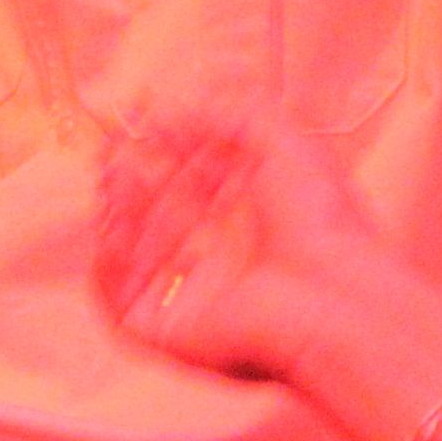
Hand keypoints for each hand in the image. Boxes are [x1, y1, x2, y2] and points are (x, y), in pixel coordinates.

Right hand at [92, 108, 378, 382]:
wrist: (332, 296)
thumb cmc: (320, 221)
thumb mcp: (281, 142)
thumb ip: (228, 113)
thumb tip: (168, 110)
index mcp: (244, 223)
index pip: (184, 183)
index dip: (157, 152)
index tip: (138, 121)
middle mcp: (214, 261)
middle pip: (148, 216)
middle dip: (126, 178)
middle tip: (114, 151)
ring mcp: (185, 298)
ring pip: (127, 253)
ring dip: (116, 210)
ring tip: (119, 177)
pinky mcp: (162, 331)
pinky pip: (115, 295)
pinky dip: (109, 256)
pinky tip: (116, 220)